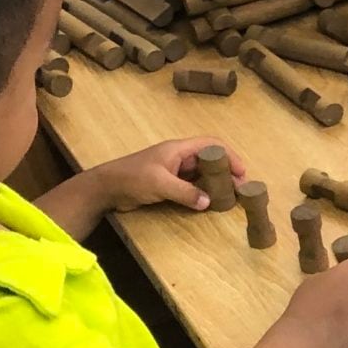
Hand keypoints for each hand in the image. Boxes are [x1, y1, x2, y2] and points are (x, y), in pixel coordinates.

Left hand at [98, 138, 247, 213]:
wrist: (105, 188)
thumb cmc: (132, 178)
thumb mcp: (160, 184)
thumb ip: (185, 192)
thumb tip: (209, 202)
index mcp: (178, 149)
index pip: (211, 145)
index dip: (229, 155)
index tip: (241, 173)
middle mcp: (179, 158)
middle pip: (209, 159)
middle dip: (227, 171)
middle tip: (241, 188)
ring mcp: (173, 171)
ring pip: (202, 174)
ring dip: (216, 183)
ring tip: (230, 196)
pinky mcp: (168, 184)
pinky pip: (192, 186)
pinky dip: (203, 192)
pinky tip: (211, 202)